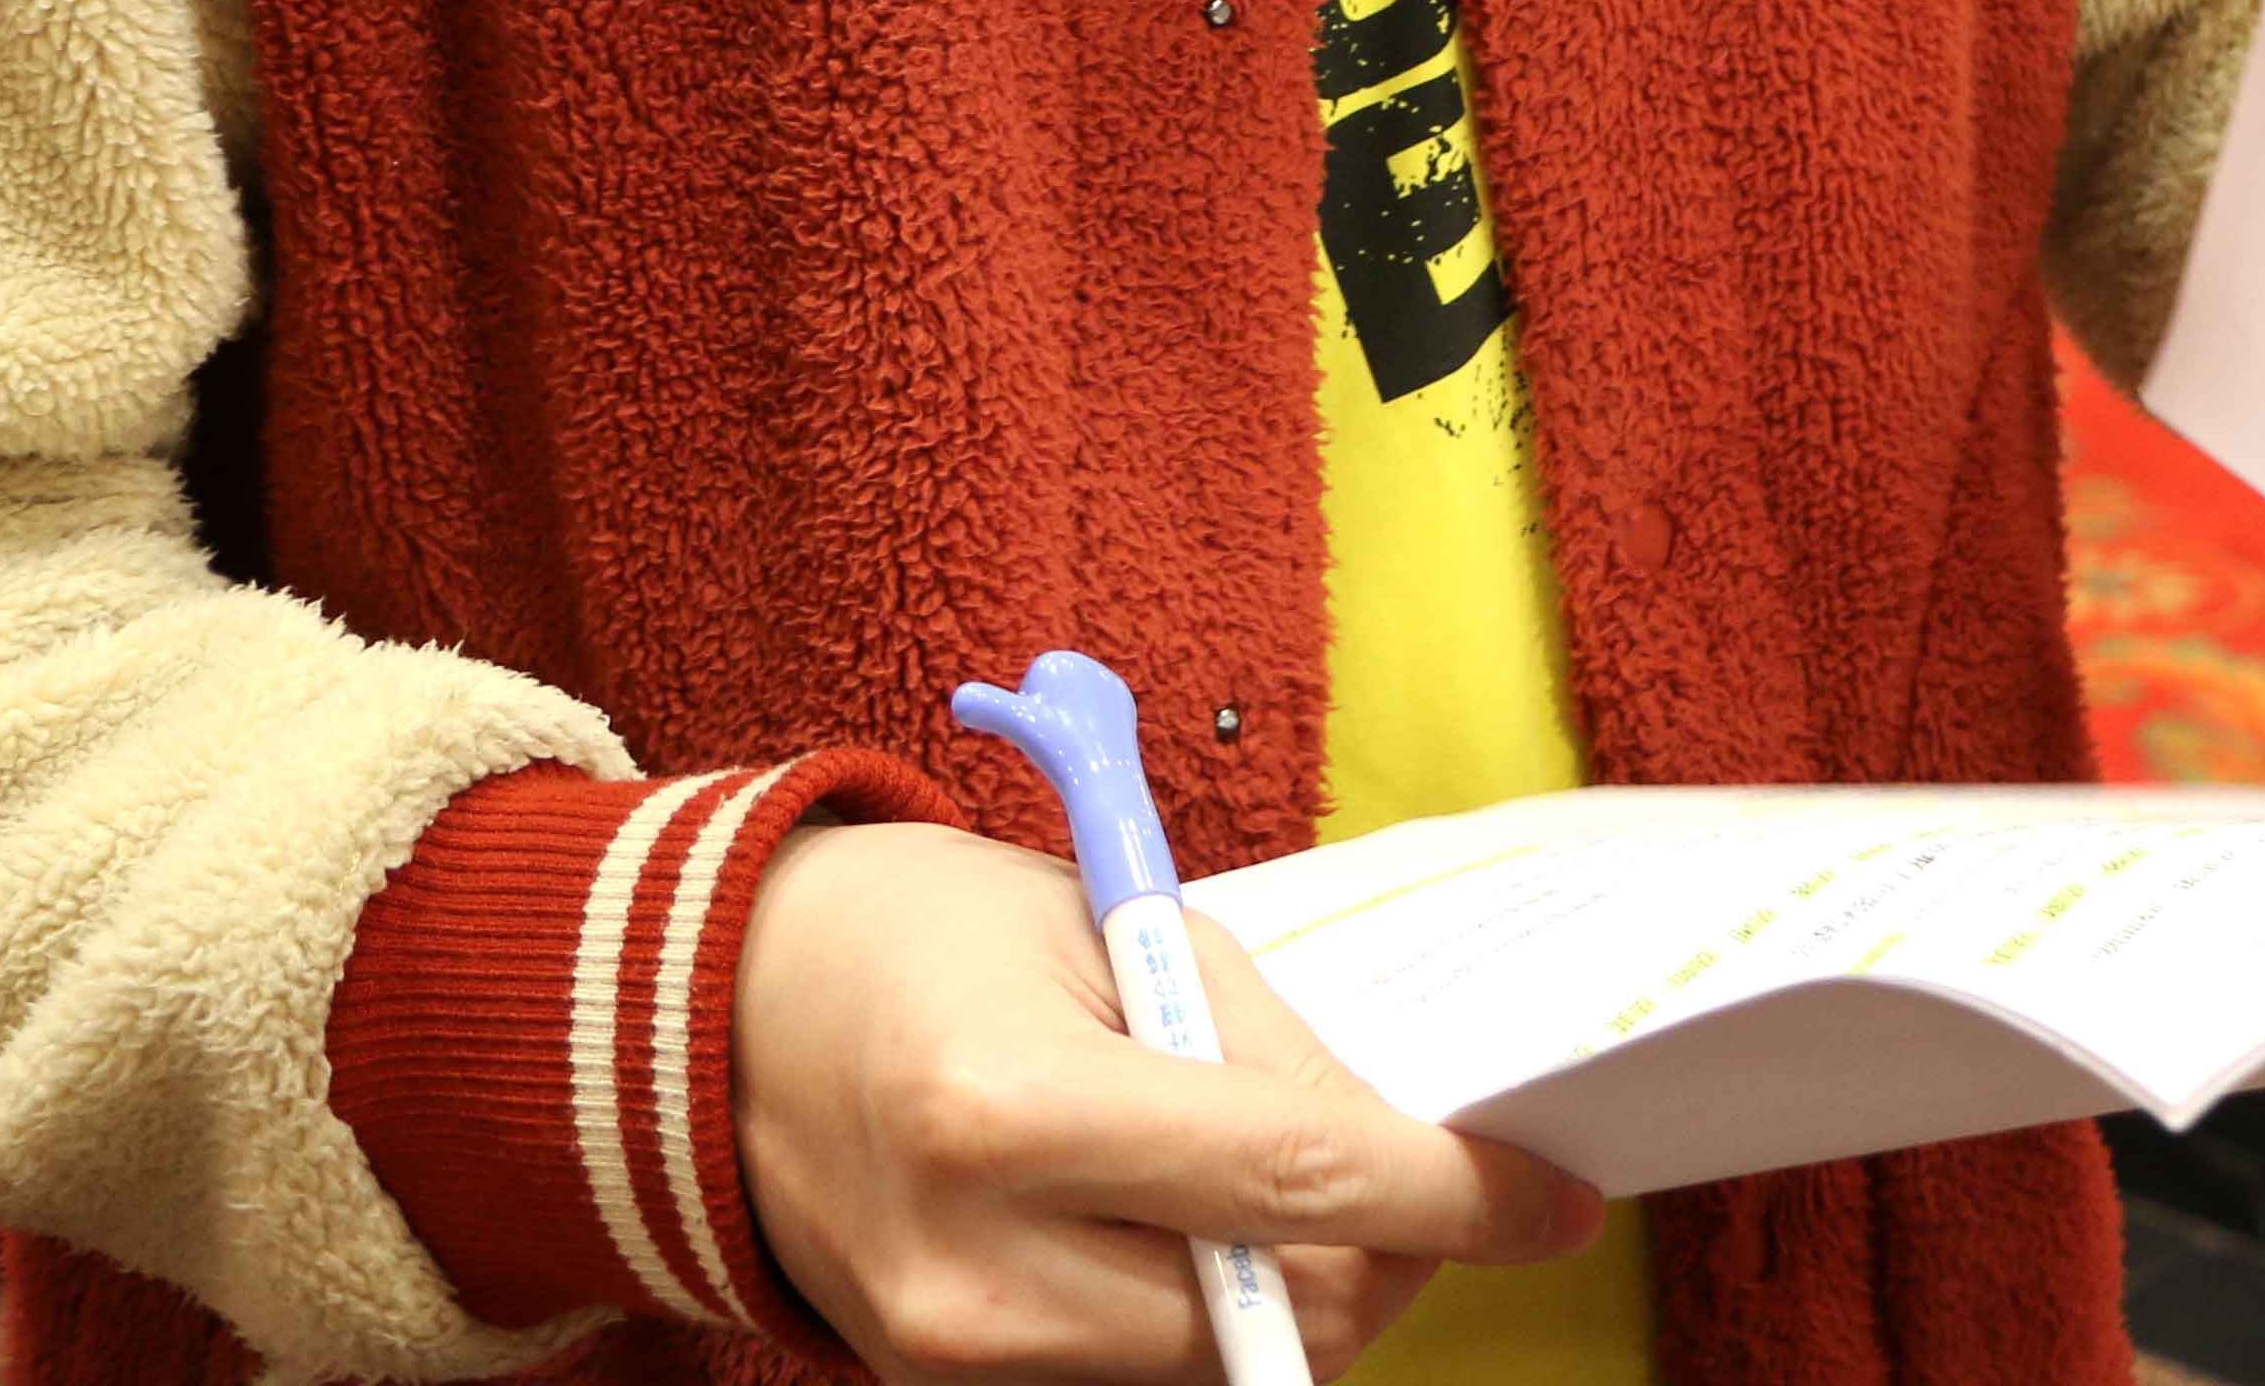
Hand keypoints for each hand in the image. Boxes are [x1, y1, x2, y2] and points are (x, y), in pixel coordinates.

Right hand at [731, 819, 1600, 1380]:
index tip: (1550, 1200)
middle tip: (1425, 1181)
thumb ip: (1258, 1044)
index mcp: (1012, 1109)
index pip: (1299, 1188)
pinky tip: (1199, 1231)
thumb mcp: (1105, 923)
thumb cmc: (916, 932)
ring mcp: (953, 1355)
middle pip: (1283, 1316)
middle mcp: (979, 1264)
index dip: (1454, 1198)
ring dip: (1306, 1293)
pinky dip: (1212, 1316)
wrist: (715, 1019)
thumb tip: (1405, 1143)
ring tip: (1296, 1192)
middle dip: (1392, 1255)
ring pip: (1229, 1370)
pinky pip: (1144, 1380)